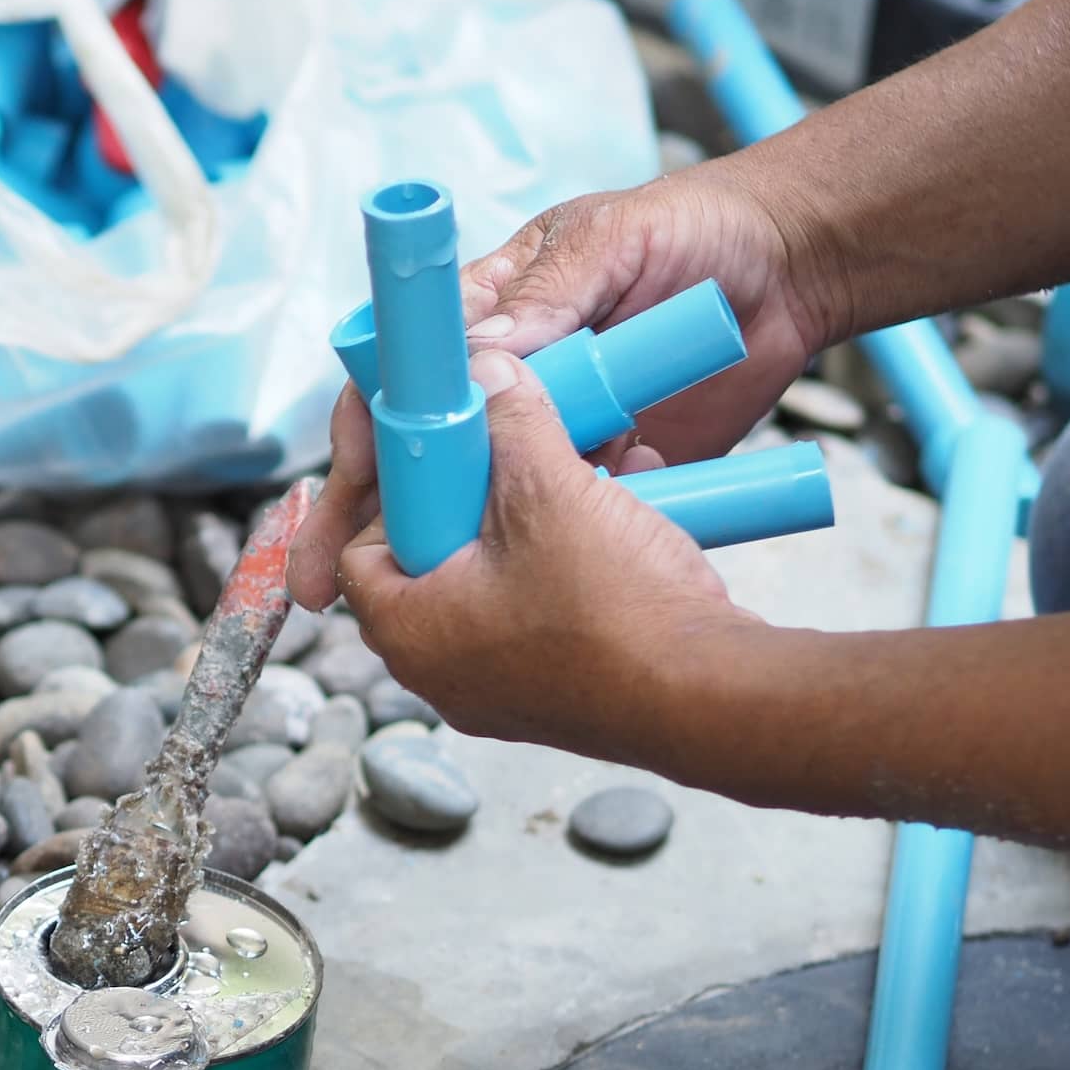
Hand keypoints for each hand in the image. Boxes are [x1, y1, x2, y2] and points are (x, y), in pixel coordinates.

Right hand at [290, 162, 836, 610]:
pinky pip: (564, 516)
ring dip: (452, 547)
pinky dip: (559, 541)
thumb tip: (473, 356)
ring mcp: (555, 428)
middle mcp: (508, 377)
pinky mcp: (605, 468)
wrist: (797, 271)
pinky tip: (558, 572)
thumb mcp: (612, 244)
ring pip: (482, 498)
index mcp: (489, 312)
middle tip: (327, 584)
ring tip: (425, 602)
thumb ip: (547, 297)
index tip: (346, 484)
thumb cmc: (698, 230)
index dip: (365, 434)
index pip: (399, 375)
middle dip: (368, 519)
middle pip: (418, 456)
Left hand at [333, 350, 763, 768]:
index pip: (361, 550)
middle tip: (517, 464)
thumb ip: (510, 421)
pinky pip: (542, 617)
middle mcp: (441, 676)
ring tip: (581, 481)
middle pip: (434, 562)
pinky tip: (618, 525)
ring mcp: (498, 694)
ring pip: (495, 586)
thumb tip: (489, 371)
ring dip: (535, 528)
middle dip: (479, 501)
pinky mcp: (555, 698)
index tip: (445, 456)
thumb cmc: (613, 613)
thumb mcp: (550, 490)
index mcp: (410, 632)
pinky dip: (568, 569)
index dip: (399, 492)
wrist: (708, 697)